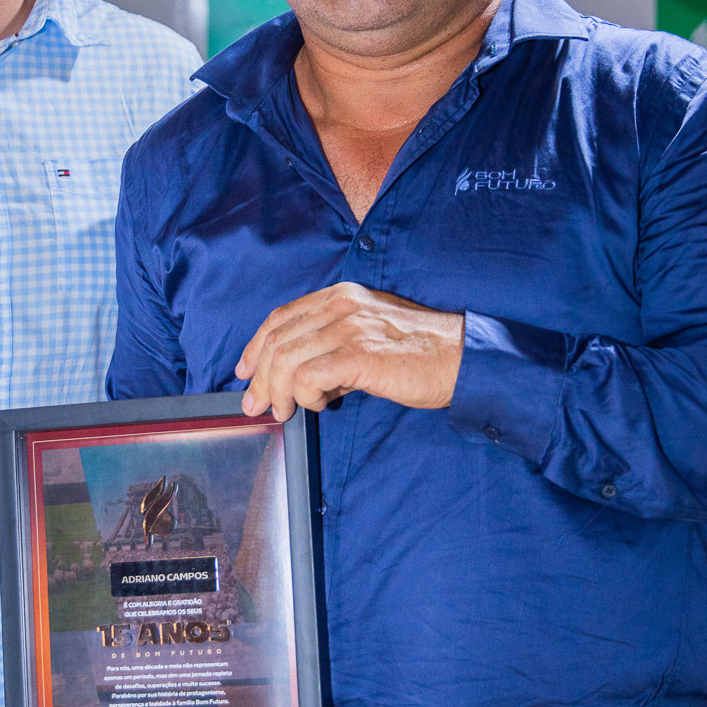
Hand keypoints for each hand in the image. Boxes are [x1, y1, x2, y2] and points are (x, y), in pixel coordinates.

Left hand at [236, 281, 465, 421]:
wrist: (462, 358)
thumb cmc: (421, 352)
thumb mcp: (369, 334)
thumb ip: (334, 345)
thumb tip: (299, 377)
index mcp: (341, 295)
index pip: (281, 317)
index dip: (255, 346)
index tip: (244, 372)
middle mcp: (341, 304)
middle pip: (277, 339)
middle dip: (259, 378)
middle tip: (257, 405)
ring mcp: (350, 327)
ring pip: (286, 359)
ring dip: (279, 392)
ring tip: (287, 411)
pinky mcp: (359, 355)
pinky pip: (308, 376)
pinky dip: (304, 396)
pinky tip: (320, 405)